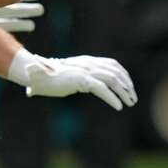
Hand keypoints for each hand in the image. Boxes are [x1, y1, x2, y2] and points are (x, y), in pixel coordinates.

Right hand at [9, 49, 137, 110]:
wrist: (34, 74)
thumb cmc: (47, 76)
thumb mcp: (67, 74)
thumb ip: (78, 77)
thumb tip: (84, 84)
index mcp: (86, 61)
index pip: (111, 64)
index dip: (123, 74)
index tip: (129, 86)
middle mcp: (88, 64)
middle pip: (115, 71)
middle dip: (127, 85)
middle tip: (133, 98)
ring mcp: (85, 71)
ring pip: (113, 80)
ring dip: (124, 92)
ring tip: (130, 103)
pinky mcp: (81, 80)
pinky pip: (102, 89)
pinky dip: (112, 98)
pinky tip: (118, 106)